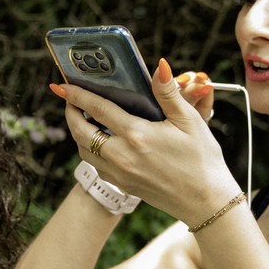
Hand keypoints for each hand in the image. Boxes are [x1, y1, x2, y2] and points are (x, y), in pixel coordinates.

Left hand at [51, 58, 238, 223]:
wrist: (206, 201)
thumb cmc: (202, 160)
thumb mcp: (189, 121)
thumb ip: (169, 93)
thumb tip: (159, 67)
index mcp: (137, 135)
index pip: (97, 109)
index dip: (77, 94)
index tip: (62, 84)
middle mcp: (122, 156)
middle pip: (80, 131)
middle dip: (70, 112)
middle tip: (69, 98)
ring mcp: (120, 173)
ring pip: (84, 150)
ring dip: (78, 132)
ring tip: (82, 117)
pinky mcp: (123, 184)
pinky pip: (96, 164)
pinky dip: (90, 149)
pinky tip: (100, 140)